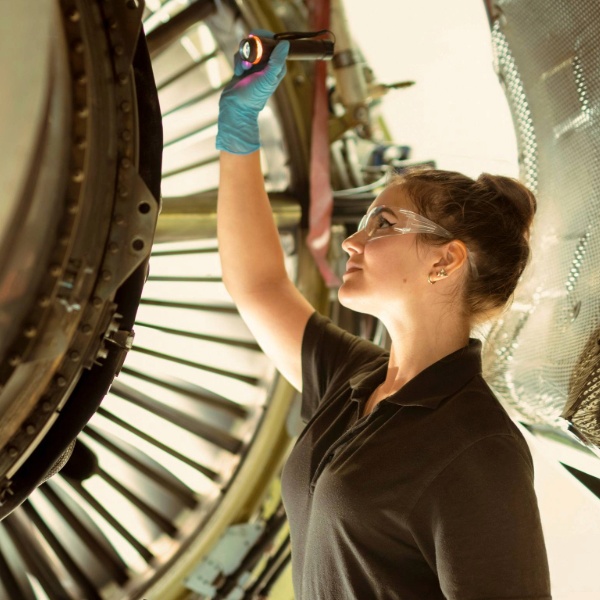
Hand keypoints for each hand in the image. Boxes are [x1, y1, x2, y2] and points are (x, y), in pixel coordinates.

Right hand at [216, 34, 289, 154]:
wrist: (237, 107)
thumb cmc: (254, 95)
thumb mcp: (268, 78)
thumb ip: (276, 61)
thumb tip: (285, 43)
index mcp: (277, 66)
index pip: (275, 43)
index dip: (266, 37)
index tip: (255, 35)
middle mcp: (268, 65)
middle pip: (260, 43)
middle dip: (251, 46)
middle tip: (246, 54)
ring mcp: (255, 66)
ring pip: (248, 48)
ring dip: (243, 56)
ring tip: (243, 69)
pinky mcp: (244, 68)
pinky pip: (240, 55)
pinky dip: (237, 62)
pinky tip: (238, 73)